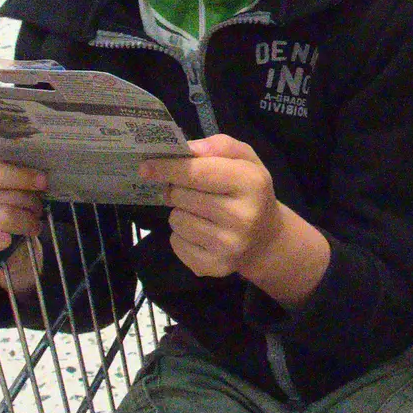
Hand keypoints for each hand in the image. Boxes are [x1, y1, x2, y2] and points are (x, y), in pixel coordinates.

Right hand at [0, 157, 46, 293]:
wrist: (1, 252)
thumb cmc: (6, 211)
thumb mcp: (9, 188)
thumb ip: (15, 176)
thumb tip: (38, 176)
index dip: (20, 175)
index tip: (42, 182)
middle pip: (6, 194)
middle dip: (31, 203)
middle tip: (37, 210)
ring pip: (5, 216)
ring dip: (27, 222)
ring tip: (32, 226)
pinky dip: (3, 239)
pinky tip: (8, 241)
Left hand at [142, 135, 281, 279]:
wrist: (266, 239)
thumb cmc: (250, 192)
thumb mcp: (245, 159)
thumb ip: (219, 146)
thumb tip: (187, 149)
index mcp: (251, 183)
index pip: (197, 173)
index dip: (168, 168)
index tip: (146, 166)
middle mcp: (242, 217)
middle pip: (181, 196)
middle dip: (176, 189)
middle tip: (188, 190)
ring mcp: (228, 246)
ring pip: (176, 220)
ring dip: (181, 212)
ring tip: (200, 212)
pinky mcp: (213, 266)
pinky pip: (176, 242)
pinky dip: (182, 235)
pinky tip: (201, 232)